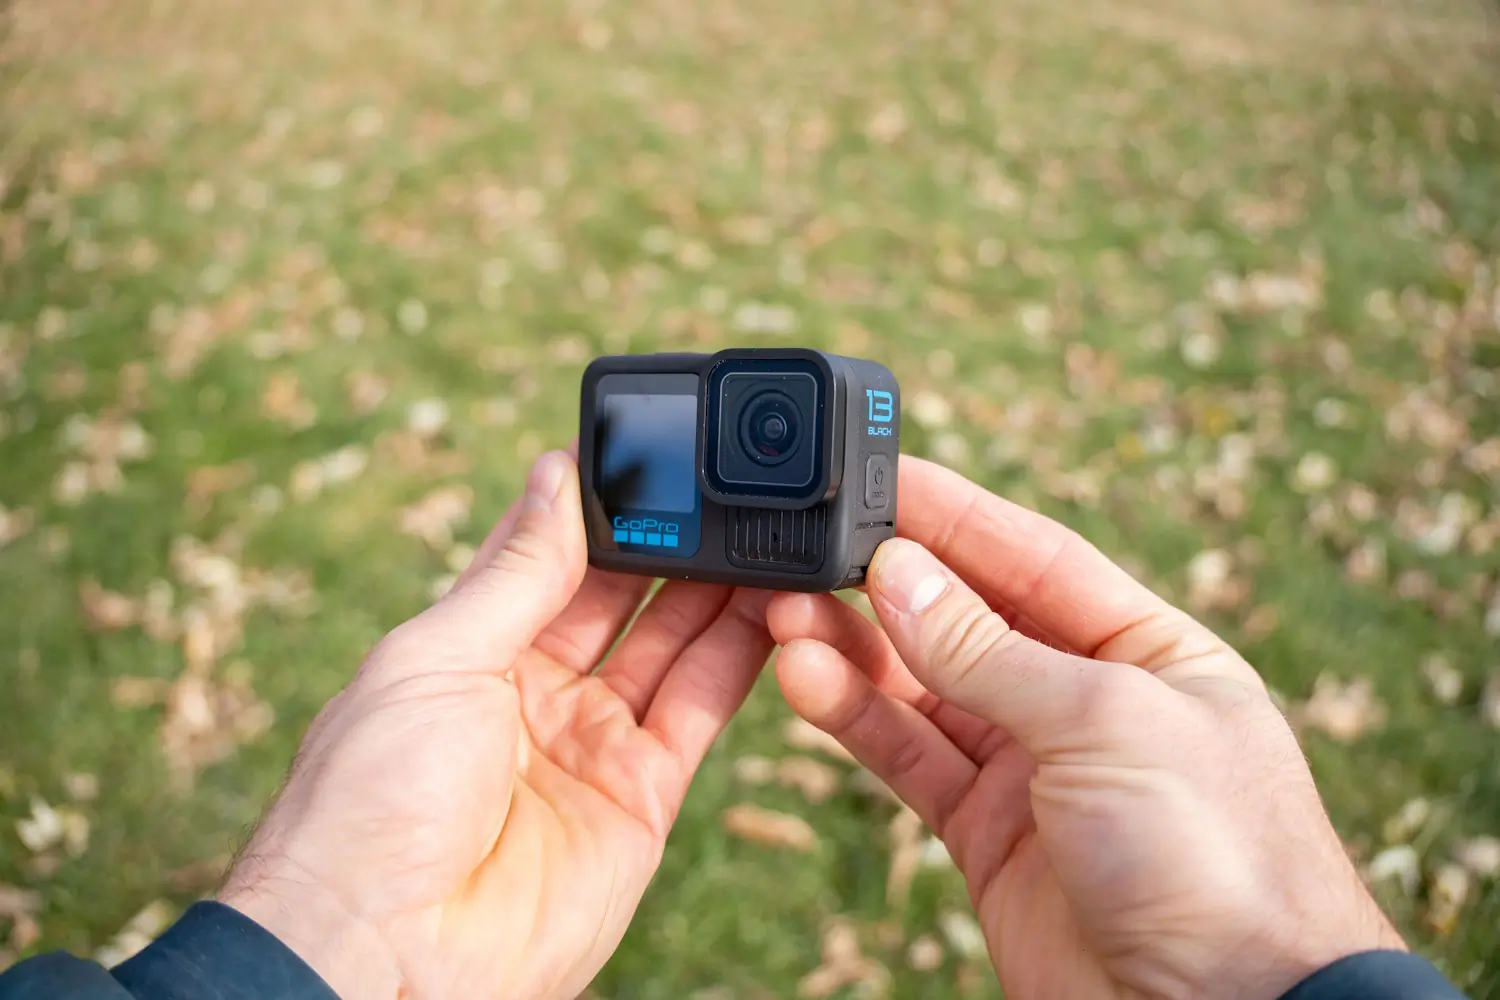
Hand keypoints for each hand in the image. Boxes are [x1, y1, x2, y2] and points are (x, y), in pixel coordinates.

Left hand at [219, 451, 772, 999]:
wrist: (386, 954)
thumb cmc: (372, 801)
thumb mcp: (437, 658)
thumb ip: (517, 572)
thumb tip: (554, 473)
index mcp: (471, 650)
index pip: (549, 558)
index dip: (598, 506)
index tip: (650, 452)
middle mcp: (536, 691)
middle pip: (623, 597)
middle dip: (671, 540)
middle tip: (726, 483)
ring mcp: (592, 744)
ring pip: (674, 645)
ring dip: (719, 587)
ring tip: (765, 527)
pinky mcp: (642, 797)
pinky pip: (701, 711)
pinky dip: (741, 658)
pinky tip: (770, 602)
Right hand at [768, 457, 1403, 999]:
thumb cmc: (1215, 856)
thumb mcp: (1104, 723)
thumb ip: (990, 651)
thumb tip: (899, 571)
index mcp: (1147, 649)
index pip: (1035, 557)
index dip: (954, 514)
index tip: (877, 473)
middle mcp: (1087, 699)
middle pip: (970, 617)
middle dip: (889, 582)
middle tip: (808, 548)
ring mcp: (1035, 768)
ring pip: (926, 687)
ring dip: (855, 649)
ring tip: (784, 613)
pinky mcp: (989, 833)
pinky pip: (912, 756)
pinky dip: (857, 719)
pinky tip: (806, 681)